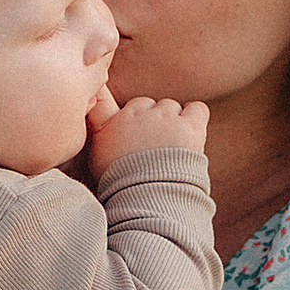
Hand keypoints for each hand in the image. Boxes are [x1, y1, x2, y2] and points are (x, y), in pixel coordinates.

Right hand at [87, 90, 207, 180]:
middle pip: (145, 104)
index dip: (103, 90)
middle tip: (150, 146)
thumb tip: (93, 115)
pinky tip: (190, 135)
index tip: (101, 87)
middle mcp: (136, 115)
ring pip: (170, 106)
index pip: (102, 95)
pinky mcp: (189, 127)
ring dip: (172, 122)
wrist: (148, 202)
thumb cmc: (121, 188)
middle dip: (148, 120)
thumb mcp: (96, 162)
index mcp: (110, 124)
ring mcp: (164, 119)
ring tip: (170, 149)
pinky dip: (195, 118)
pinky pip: (197, 109)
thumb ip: (98, 135)